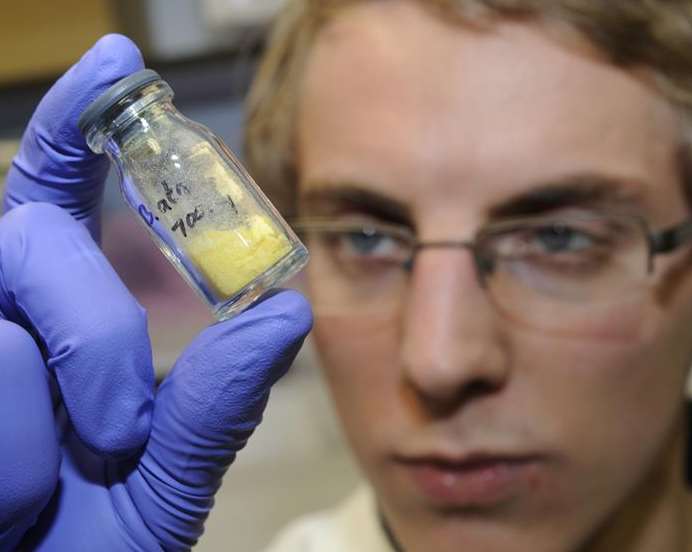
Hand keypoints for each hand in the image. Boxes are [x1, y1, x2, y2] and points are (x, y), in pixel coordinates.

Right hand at [0, 35, 311, 550]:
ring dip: (35, 430)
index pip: (55, 192)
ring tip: (34, 498)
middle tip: (117, 431)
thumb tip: (289, 308)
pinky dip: (5, 466)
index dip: (77, 119)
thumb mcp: (166, 479)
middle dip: (95, 336)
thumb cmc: (88, 550)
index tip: (119, 60)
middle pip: (33, 239)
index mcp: (51, 316)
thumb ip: (219, 401)